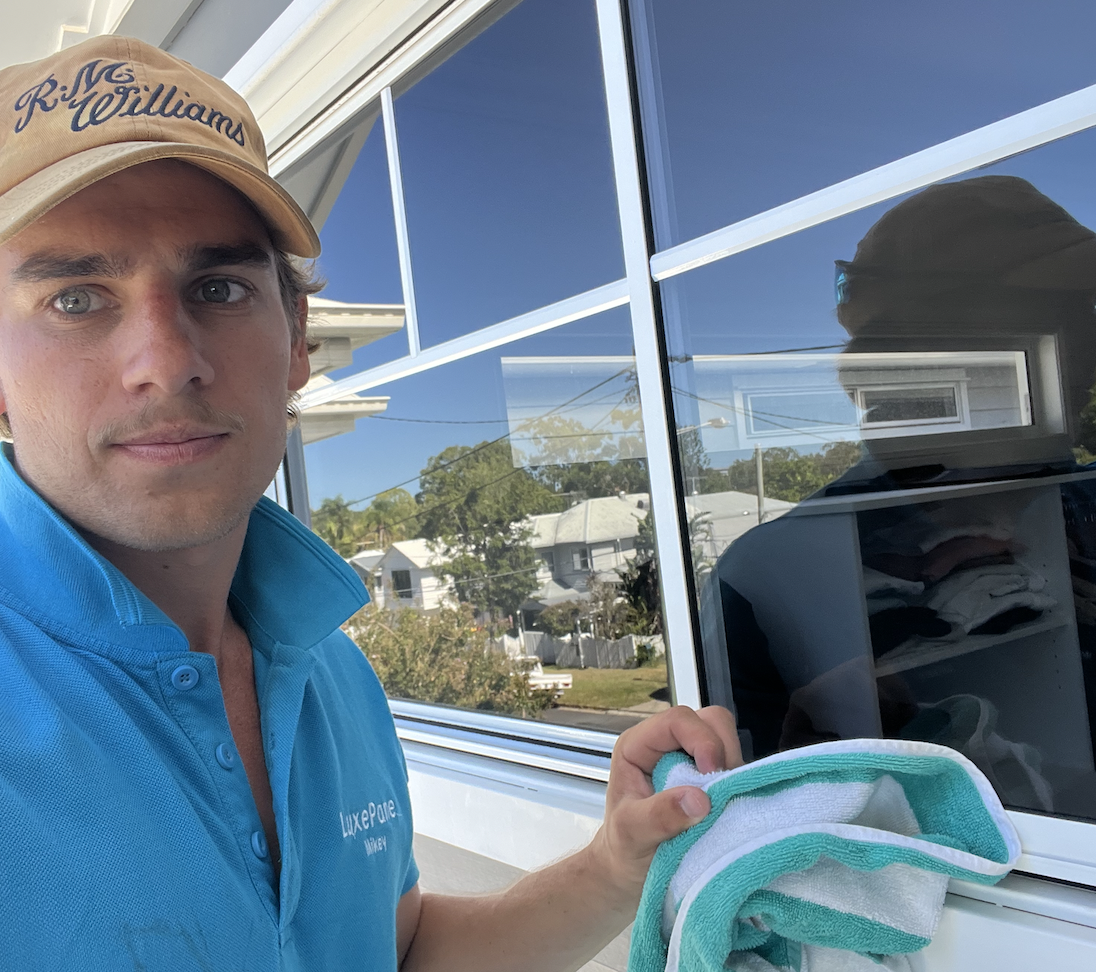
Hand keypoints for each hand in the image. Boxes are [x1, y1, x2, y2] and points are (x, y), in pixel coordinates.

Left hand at [586, 705, 741, 907]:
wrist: (629, 873)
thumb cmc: (623, 849)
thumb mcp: (632, 835)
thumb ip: (658, 816)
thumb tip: (699, 799)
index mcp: (638, 745)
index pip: (677, 721)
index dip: (701, 740)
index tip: (712, 776)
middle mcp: (666, 745)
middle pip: (710, 721)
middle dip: (723, 752)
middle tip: (723, 791)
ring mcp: (690, 759)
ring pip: (727, 741)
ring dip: (734, 768)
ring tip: (725, 804)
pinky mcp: (709, 778)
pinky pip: (735, 766)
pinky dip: (739, 783)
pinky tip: (730, 809)